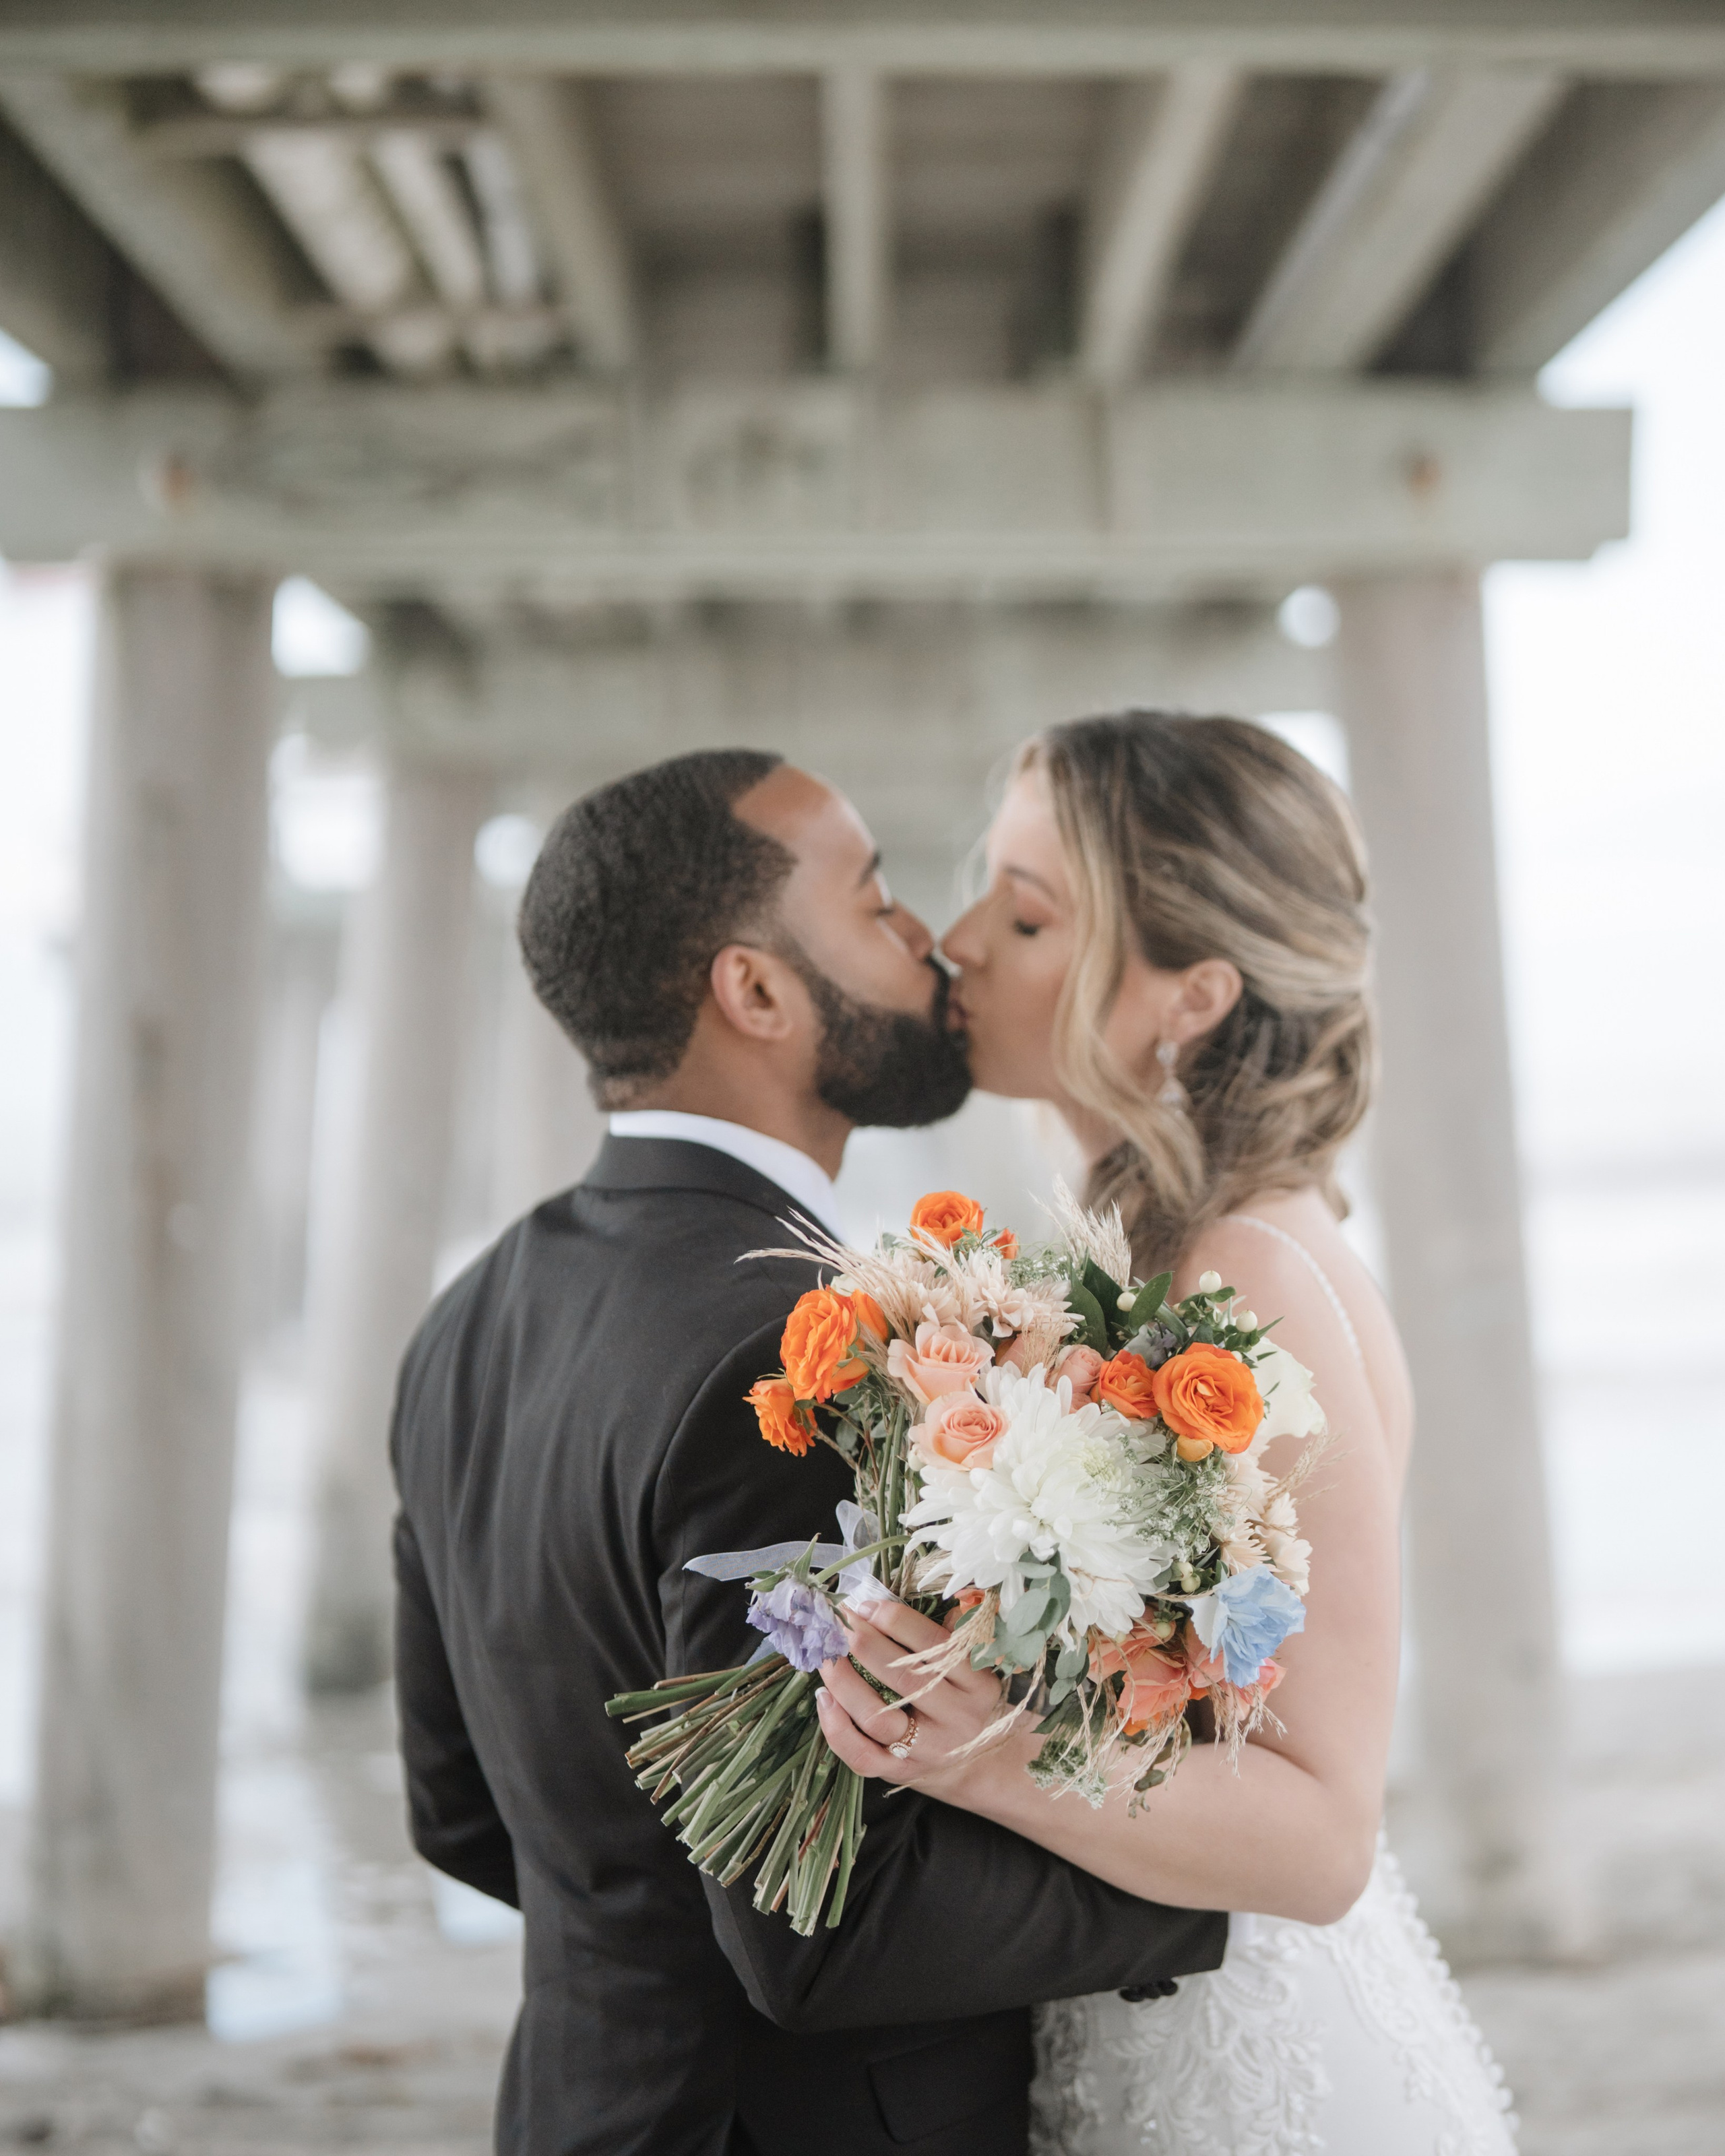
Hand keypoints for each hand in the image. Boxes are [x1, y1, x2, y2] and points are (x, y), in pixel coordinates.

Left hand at [816, 1597, 1011, 1791]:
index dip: (895, 1620)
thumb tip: (915, 1600)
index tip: (866, 1605)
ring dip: (844, 1683)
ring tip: (827, 1656)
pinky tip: (824, 1698)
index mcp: (978, 1685)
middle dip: (864, 1644)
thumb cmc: (967, 1700)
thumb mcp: (975, 1668)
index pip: (934, 1646)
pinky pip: (862, 1755)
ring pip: (878, 1718)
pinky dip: (837, 1728)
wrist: (982, 1762)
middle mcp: (956, 1719)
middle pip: (903, 1678)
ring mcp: (927, 1751)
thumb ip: (951, 1635)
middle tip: (839, 1622)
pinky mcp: (901, 1773)